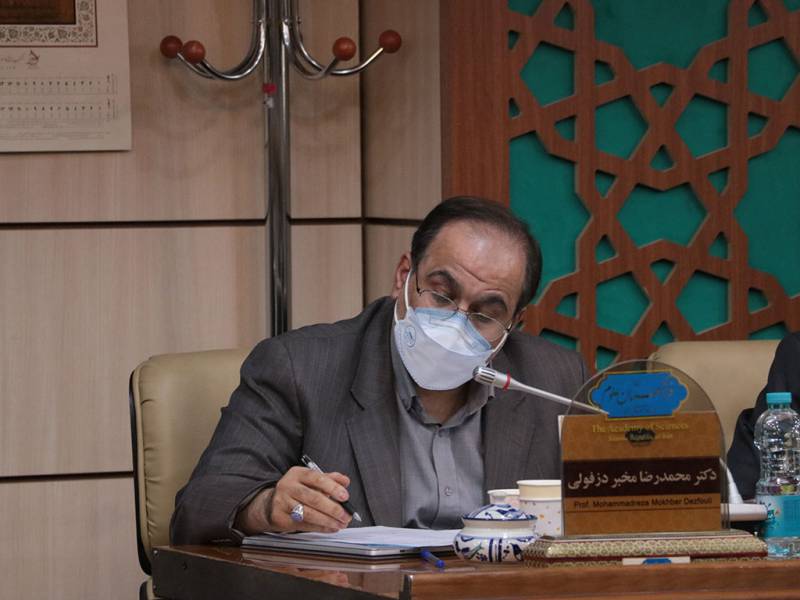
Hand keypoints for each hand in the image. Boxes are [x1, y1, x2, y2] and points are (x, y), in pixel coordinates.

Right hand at [238, 467, 352, 533]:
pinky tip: (330, 528)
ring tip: (340, 524)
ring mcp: (282, 502)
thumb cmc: (296, 491)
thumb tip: (345, 481)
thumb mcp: (310, 480)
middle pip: (313, 498)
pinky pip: (303, 525)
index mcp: (297, 474)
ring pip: (309, 514)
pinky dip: (320, 528)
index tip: (345, 496)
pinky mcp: (280, 518)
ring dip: (328, 521)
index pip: (317, 478)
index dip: (332, 487)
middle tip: (346, 515)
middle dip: (333, 508)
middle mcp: (288, 486)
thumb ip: (329, 479)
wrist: (270, 504)